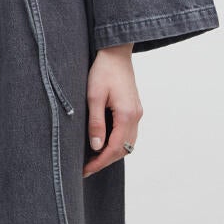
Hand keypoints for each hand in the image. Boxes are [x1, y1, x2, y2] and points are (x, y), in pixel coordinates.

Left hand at [82, 44, 141, 176]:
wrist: (116, 53)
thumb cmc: (103, 71)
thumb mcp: (94, 96)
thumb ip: (96, 123)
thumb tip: (96, 147)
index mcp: (127, 115)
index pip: (115, 148)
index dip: (100, 162)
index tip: (86, 170)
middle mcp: (136, 116)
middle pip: (124, 149)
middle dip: (106, 161)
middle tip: (87, 168)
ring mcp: (137, 113)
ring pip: (128, 143)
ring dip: (113, 153)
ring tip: (94, 158)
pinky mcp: (134, 109)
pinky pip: (129, 133)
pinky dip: (118, 143)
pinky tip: (104, 143)